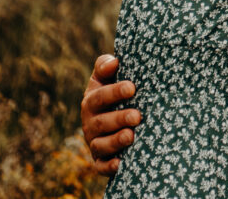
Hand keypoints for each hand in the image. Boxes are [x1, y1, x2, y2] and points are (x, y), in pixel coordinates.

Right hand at [80, 54, 141, 175]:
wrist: (113, 115)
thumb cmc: (114, 91)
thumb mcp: (106, 77)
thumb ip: (106, 66)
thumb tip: (114, 61)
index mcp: (92, 100)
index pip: (100, 96)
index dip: (114, 92)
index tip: (132, 87)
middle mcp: (90, 122)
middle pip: (101, 122)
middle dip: (119, 119)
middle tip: (137, 116)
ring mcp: (94, 141)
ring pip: (101, 145)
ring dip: (115, 141)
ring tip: (131, 136)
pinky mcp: (100, 159)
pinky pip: (101, 166)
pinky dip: (109, 166)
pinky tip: (121, 163)